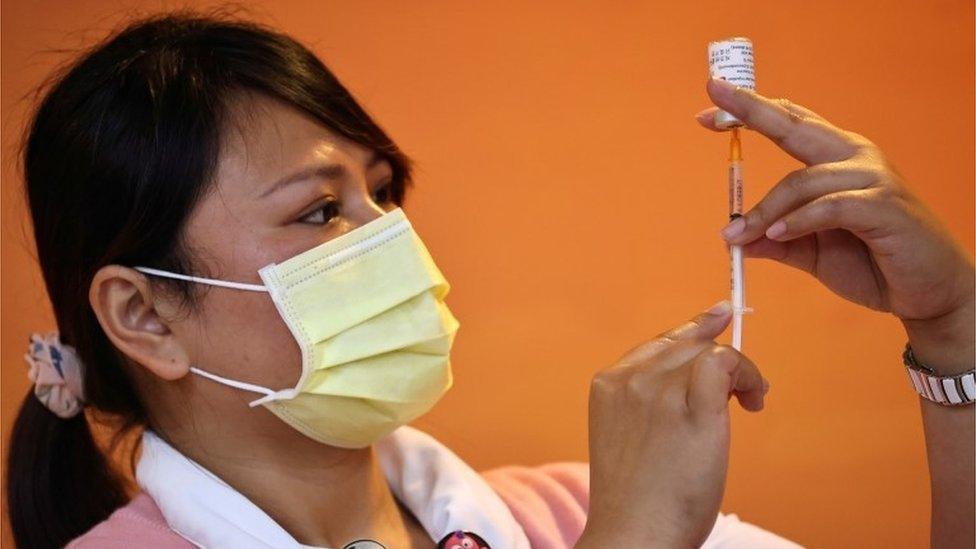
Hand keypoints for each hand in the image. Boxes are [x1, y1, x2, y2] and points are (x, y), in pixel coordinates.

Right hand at [577, 302, 767, 548]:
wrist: (634, 534)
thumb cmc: (637, 498)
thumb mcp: (629, 435)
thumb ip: (649, 400)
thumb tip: (696, 372)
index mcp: (607, 384)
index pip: (658, 342)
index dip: (693, 330)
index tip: (718, 317)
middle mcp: (630, 379)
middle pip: (686, 343)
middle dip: (720, 357)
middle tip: (745, 390)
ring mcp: (659, 391)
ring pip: (710, 351)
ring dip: (740, 370)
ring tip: (751, 399)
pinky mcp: (693, 409)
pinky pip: (726, 363)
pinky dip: (747, 373)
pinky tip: (754, 400)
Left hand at [696, 78, 974, 365]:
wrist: (926, 292)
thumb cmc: (872, 263)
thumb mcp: (810, 252)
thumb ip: (775, 242)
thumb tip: (732, 239)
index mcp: (836, 158)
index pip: (790, 124)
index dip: (750, 113)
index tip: (707, 112)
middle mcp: (854, 156)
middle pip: (795, 126)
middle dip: (752, 111)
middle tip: (711, 106)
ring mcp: (872, 178)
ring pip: (803, 180)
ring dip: (765, 209)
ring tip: (737, 235)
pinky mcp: (884, 206)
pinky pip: (830, 206)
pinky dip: (799, 220)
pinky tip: (778, 234)